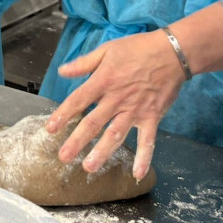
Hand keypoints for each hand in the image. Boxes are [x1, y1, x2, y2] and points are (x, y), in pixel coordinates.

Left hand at [45, 29, 185, 181]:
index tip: (50, 129)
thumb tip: (62, 71)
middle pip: (93, 122)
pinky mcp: (152, 117)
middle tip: (64, 157)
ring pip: (115, 134)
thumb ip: (84, 63)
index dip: (63, 114)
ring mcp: (135, 110)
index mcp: (103, 80)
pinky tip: (137, 174)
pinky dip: (144, 158)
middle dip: (77, 141)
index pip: (78, 100)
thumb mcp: (107, 50)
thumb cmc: (138, 48)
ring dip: (102, 152)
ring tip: (89, 168)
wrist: (172, 53)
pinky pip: (148, 140)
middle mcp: (117, 99)